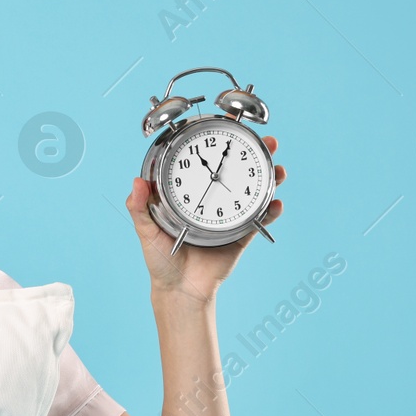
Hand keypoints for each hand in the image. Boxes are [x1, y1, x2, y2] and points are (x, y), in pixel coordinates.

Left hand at [124, 134, 287, 303]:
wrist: (179, 291)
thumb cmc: (161, 260)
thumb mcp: (146, 231)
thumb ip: (139, 208)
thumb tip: (136, 183)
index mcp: (190, 194)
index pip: (206, 161)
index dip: (220, 141)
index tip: (231, 124)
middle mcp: (213, 200)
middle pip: (238, 170)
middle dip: (256, 154)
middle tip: (268, 143)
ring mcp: (230, 215)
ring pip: (255, 190)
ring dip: (271, 177)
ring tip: (279, 169)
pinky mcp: (242, 234)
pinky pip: (261, 219)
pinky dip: (271, 210)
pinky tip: (276, 203)